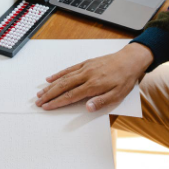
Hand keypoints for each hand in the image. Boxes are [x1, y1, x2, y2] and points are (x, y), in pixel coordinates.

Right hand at [35, 43, 152, 110]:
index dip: (57, 102)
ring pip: (64, 78)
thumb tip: (87, 108)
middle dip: (49, 95)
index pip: (71, 96)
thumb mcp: (118, 95)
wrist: (130, 60)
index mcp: (93, 85)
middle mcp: (86, 76)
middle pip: (63, 87)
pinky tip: (50, 78)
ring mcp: (85, 68)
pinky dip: (58, 74)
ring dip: (51, 86)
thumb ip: (102, 101)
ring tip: (40, 93)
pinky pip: (69, 69)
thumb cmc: (125, 79)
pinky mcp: (86, 63)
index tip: (47, 107)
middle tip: (38, 102)